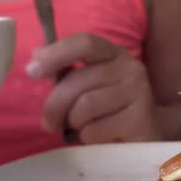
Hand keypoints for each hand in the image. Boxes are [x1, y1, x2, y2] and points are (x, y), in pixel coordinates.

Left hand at [26, 34, 162, 142]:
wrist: (147, 133)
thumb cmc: (111, 108)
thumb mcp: (91, 84)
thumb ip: (67, 71)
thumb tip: (35, 59)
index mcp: (115, 55)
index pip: (85, 43)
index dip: (56, 54)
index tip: (32, 71)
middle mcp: (132, 69)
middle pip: (77, 80)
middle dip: (55, 105)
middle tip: (49, 122)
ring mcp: (140, 94)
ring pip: (85, 106)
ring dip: (74, 122)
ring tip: (80, 128)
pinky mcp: (141, 120)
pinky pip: (95, 129)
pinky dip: (88, 137)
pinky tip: (99, 137)